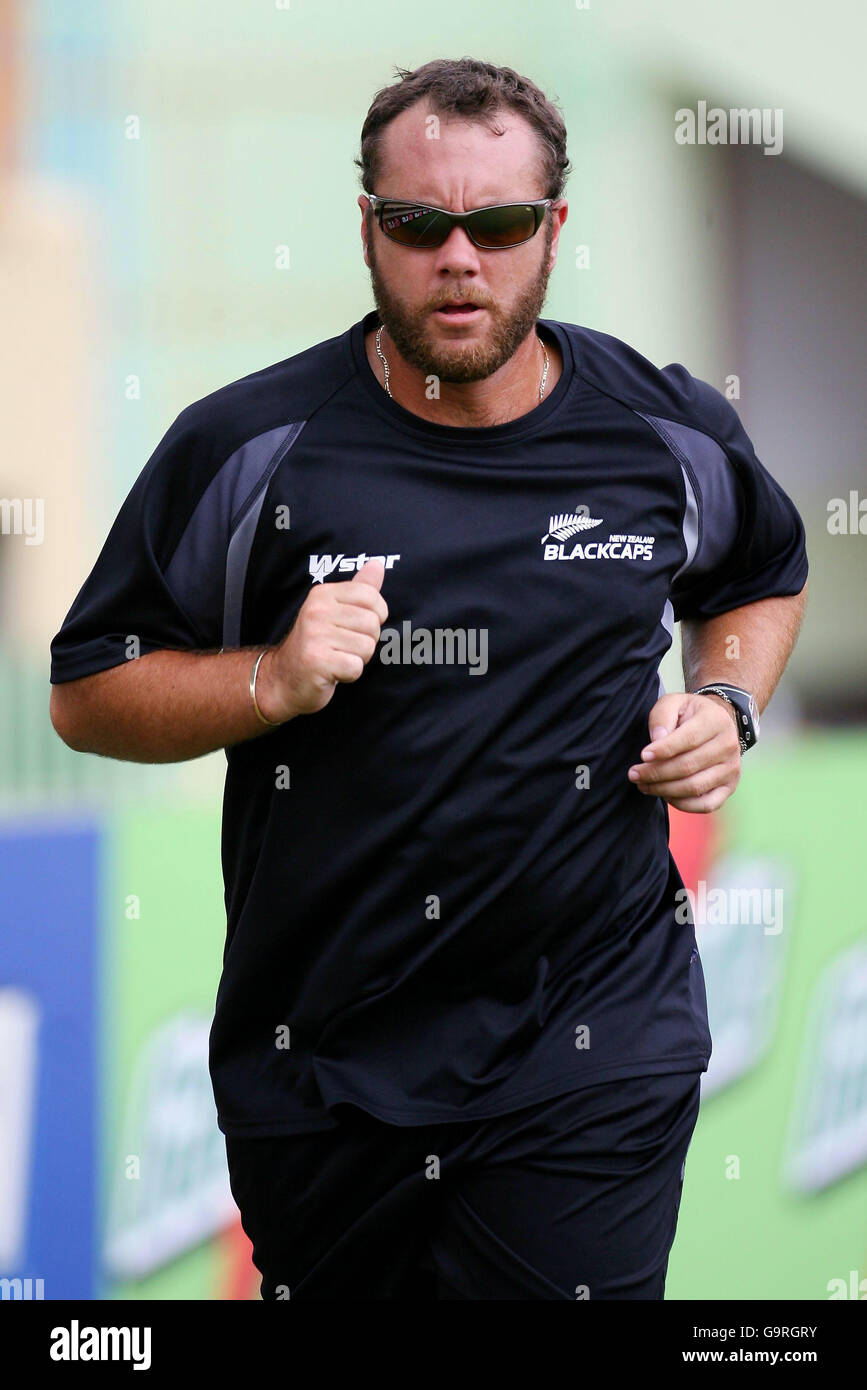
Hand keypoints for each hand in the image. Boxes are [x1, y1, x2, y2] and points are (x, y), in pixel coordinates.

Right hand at [256, 558, 387, 719]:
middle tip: (343, 647)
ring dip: (357, 659)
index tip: (357, 626)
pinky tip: (333, 671)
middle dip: (365, 641)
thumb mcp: (334, 610)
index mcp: (323, 594)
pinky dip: (349, 674)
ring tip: (337, 657)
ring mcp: (315, 635)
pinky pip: (356, 667)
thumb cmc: (316, 644)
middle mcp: (317, 610)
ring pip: (367, 647)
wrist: (283, 679)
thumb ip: (358, 588)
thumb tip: (377, 564)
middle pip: (372, 624)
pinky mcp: (317, 661)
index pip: (370, 596)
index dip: (375, 616)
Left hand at [627, 691, 741, 812]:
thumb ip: (662, 716)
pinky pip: (706, 805)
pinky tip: (665, 795)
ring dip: (664, 789)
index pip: (689, 739)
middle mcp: (729, 746)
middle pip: (688, 766)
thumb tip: (657, 740)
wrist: (716, 724)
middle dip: (656, 773)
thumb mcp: (673, 703)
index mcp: (716, 721)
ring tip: (643, 785)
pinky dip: (682, 805)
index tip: (642, 756)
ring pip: (694, 787)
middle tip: (634, 774)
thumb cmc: (688, 714)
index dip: (663, 750)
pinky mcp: (729, 787)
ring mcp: (731, 769)